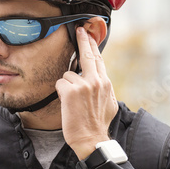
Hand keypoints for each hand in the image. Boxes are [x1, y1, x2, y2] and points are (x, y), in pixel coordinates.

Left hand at [55, 26, 118, 159]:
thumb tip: (101, 80)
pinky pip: (60, 82)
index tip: (89, 35)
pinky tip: (65, 102)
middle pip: (88, 55)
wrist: (91, 138)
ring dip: (67, 85)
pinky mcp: (70, 91)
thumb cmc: (98, 124)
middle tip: (79, 30)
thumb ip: (104, 89)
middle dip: (83, 40)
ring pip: (69, 74)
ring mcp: (84, 85)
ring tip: (72, 100)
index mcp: (106, 83)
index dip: (93, 46)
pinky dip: (60, 91)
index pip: (99, 60)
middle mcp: (96, 81)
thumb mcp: (109, 104)